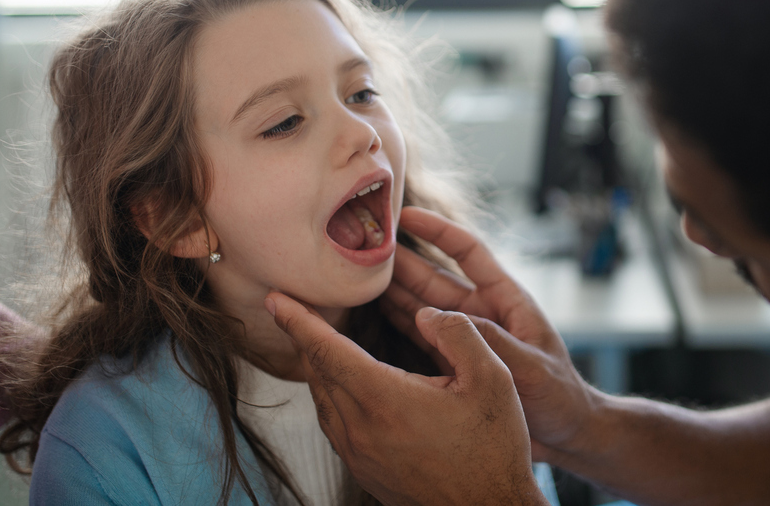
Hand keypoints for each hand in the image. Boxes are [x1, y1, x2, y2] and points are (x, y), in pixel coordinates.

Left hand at [266, 292, 546, 505]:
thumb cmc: (494, 448)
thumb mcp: (493, 379)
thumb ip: (458, 334)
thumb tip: (425, 313)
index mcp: (385, 399)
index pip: (326, 350)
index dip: (298, 320)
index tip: (275, 298)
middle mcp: (361, 428)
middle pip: (317, 372)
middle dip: (305, 336)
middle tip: (301, 306)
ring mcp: (358, 454)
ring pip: (322, 399)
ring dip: (317, 366)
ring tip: (322, 341)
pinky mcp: (364, 471)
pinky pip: (333, 424)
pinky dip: (330, 394)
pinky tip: (346, 385)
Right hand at [384, 206, 602, 462]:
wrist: (566, 435)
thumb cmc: (560, 397)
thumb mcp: (530, 367)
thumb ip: (490, 341)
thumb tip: (436, 317)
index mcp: (507, 300)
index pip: (469, 253)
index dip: (439, 232)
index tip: (407, 215)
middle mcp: (484, 312)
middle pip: (436, 278)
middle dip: (404, 261)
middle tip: (367, 247)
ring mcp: (468, 337)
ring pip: (424, 305)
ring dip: (394, 290)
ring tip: (359, 274)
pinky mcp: (457, 362)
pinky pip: (422, 337)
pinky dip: (399, 323)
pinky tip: (373, 314)